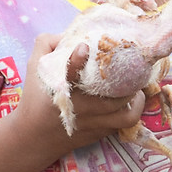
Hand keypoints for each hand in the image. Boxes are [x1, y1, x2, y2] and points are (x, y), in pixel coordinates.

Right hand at [16, 34, 144, 154]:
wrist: (33, 139)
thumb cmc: (35, 100)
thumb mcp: (34, 69)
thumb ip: (47, 45)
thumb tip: (68, 32)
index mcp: (61, 90)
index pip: (69, 74)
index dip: (77, 61)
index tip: (84, 47)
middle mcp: (79, 108)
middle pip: (111, 98)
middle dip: (127, 82)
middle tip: (133, 68)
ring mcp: (92, 123)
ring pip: (125, 115)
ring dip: (137, 101)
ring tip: (137, 89)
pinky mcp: (98, 134)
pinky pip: (124, 125)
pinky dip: (131, 112)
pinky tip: (131, 102)